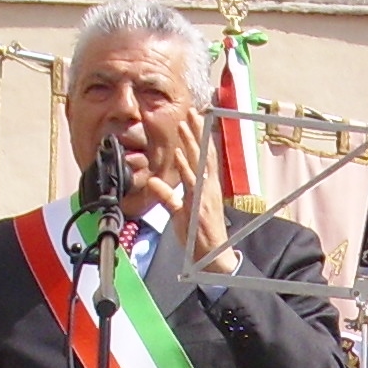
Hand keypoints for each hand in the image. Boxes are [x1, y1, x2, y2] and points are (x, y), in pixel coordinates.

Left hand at [152, 104, 232, 272]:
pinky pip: (193, 181)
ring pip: (200, 162)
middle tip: (192, 111)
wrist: (214, 256)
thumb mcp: (179, 212)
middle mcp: (209, 186)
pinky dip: (186, 166)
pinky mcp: (200, 204)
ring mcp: (206, 194)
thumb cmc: (199, 235)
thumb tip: (153, 182)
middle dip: (197, 131)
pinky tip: (181, 152)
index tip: (194, 119)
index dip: (199, 137)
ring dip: (192, 141)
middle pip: (203, 153)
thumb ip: (167, 196)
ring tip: (186, 123)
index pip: (203, 157)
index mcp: (206, 186)